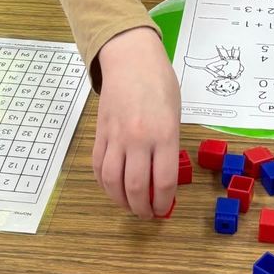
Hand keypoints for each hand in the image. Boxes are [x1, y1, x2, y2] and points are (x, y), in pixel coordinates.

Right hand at [92, 26, 180, 218]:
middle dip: (142, 208)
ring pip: (112, 182)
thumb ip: (170, 144)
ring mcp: (116, 137)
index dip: (163, 202)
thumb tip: (164, 177)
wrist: (130, 59)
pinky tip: (112, 188)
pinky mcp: (100, 133)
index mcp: (164, 133)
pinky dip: (104, 184)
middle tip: (147, 214)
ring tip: (129, 206)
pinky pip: (98, 167)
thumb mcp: (175, 113)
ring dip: (120, 201)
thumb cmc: (159, 83)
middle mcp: (139, 138)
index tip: (164, 210)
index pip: (163, 181)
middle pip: (136, 187)